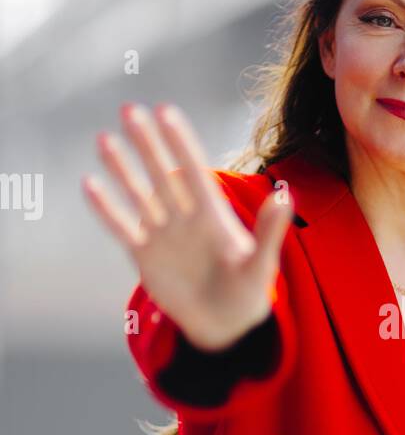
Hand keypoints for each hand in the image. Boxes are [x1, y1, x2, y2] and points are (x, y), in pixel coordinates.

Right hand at [82, 103, 293, 350]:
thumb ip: (270, 230)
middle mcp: (185, 218)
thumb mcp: (261, 263)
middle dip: (147, 143)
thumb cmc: (248, 292)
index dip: (181, 143)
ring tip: (103, 139)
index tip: (167, 112)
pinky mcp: (145, 256)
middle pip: (162, 174)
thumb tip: (285, 195)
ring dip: (121, 168)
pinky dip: (106, 209)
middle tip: (129, 109)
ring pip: (138, 194)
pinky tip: (89, 184)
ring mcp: (163, 234)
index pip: (195, 172)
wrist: (225, 325)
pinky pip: (122, 227)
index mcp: (214, 216)